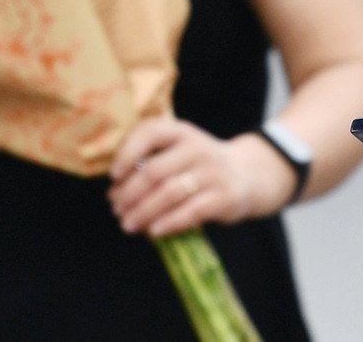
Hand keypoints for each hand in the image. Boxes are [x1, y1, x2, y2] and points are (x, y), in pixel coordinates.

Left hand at [107, 118, 294, 236]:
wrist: (249, 174)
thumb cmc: (200, 164)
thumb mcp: (181, 149)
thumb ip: (152, 160)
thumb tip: (115, 191)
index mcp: (181, 132)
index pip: (150, 133)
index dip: (127, 153)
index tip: (113, 176)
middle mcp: (197, 148)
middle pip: (155, 171)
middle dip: (130, 193)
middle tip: (116, 209)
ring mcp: (212, 173)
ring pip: (169, 194)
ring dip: (143, 212)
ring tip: (128, 224)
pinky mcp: (223, 197)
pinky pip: (190, 212)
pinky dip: (168, 223)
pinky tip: (154, 231)